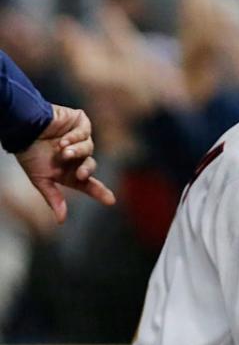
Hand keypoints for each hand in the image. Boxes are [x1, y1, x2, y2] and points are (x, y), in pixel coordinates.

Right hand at [15, 104, 116, 222]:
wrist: (21, 128)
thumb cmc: (29, 153)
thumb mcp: (40, 179)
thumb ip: (53, 198)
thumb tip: (61, 221)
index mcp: (69, 171)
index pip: (88, 184)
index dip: (100, 192)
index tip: (111, 201)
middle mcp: (77, 156)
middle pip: (91, 166)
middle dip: (86, 171)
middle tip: (80, 175)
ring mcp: (81, 139)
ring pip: (89, 149)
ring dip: (76, 151)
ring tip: (63, 151)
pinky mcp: (81, 123)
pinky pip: (85, 132)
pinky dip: (75, 137)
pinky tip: (63, 140)